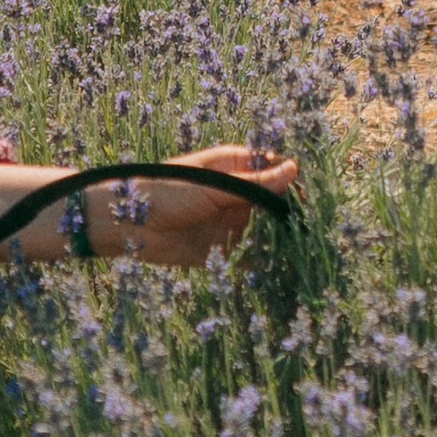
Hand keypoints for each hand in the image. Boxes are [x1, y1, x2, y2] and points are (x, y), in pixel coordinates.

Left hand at [103, 142, 295, 269]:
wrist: (125, 224)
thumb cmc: (166, 190)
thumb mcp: (213, 185)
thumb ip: (254, 183)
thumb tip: (294, 169)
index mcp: (233, 167)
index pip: (274, 170)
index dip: (292, 182)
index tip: (311, 199)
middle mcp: (234, 194)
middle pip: (273, 203)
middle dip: (290, 215)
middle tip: (311, 230)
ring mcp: (227, 223)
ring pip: (263, 231)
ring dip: (279, 241)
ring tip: (301, 253)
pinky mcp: (219, 251)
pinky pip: (247, 257)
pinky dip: (261, 263)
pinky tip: (278, 269)